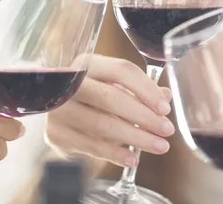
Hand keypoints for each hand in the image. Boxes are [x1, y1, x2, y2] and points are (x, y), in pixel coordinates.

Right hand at [45, 55, 174, 167]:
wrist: (59, 113)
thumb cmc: (93, 97)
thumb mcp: (115, 87)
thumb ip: (140, 90)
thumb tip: (166, 96)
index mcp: (88, 64)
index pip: (121, 70)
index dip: (146, 89)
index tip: (165, 108)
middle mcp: (69, 83)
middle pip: (111, 98)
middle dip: (144, 116)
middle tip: (166, 130)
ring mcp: (59, 108)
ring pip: (103, 124)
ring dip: (135, 137)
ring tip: (158, 146)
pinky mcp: (56, 133)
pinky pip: (91, 146)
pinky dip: (115, 153)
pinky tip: (133, 158)